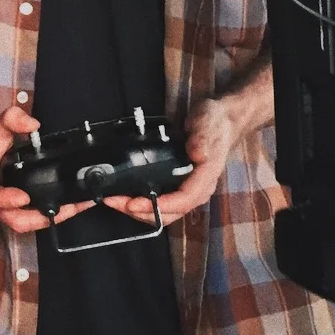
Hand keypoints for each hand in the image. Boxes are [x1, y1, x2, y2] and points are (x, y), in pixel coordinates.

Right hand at [0, 102, 86, 234]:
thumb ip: (12, 119)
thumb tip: (33, 125)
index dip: (7, 200)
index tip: (24, 197)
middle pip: (15, 221)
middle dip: (42, 217)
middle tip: (67, 207)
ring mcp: (4, 211)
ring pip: (27, 224)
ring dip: (52, 218)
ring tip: (75, 206)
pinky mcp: (15, 212)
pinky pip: (33, 220)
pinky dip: (52, 215)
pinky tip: (70, 206)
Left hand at [103, 96, 239, 225]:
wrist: (220, 121)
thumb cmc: (213, 123)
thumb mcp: (207, 124)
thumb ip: (202, 138)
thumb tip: (197, 155)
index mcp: (205, 178)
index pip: (183, 201)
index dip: (159, 206)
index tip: (134, 203)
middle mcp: (197, 190)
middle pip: (170, 213)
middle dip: (141, 212)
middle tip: (115, 202)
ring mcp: (188, 190)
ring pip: (164, 212)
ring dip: (139, 211)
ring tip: (115, 202)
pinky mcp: (179, 187)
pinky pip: (162, 203)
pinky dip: (143, 204)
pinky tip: (126, 197)